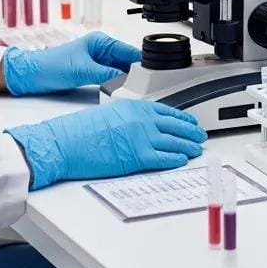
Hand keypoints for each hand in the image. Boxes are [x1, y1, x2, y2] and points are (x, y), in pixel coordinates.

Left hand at [1, 32, 141, 95]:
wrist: (29, 75)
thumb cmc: (50, 66)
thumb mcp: (82, 71)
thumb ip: (107, 75)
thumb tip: (127, 80)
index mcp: (100, 41)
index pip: (128, 50)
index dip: (140, 62)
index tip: (151, 74)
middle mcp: (100, 49)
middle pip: (126, 61)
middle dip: (135, 72)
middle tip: (145, 86)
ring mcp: (96, 61)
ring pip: (119, 70)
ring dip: (126, 79)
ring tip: (135, 90)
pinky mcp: (91, 72)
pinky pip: (110, 77)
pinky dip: (116, 84)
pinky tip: (120, 91)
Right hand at [6, 99, 206, 189]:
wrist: (65, 142)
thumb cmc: (80, 130)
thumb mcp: (110, 113)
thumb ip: (129, 117)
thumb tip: (141, 125)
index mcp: (135, 106)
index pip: (167, 111)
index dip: (183, 118)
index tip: (190, 122)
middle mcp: (142, 120)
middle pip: (176, 125)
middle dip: (191, 131)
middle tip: (200, 135)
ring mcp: (141, 138)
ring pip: (174, 142)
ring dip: (188, 146)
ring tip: (197, 149)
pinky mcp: (137, 157)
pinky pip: (163, 158)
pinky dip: (175, 159)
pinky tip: (182, 160)